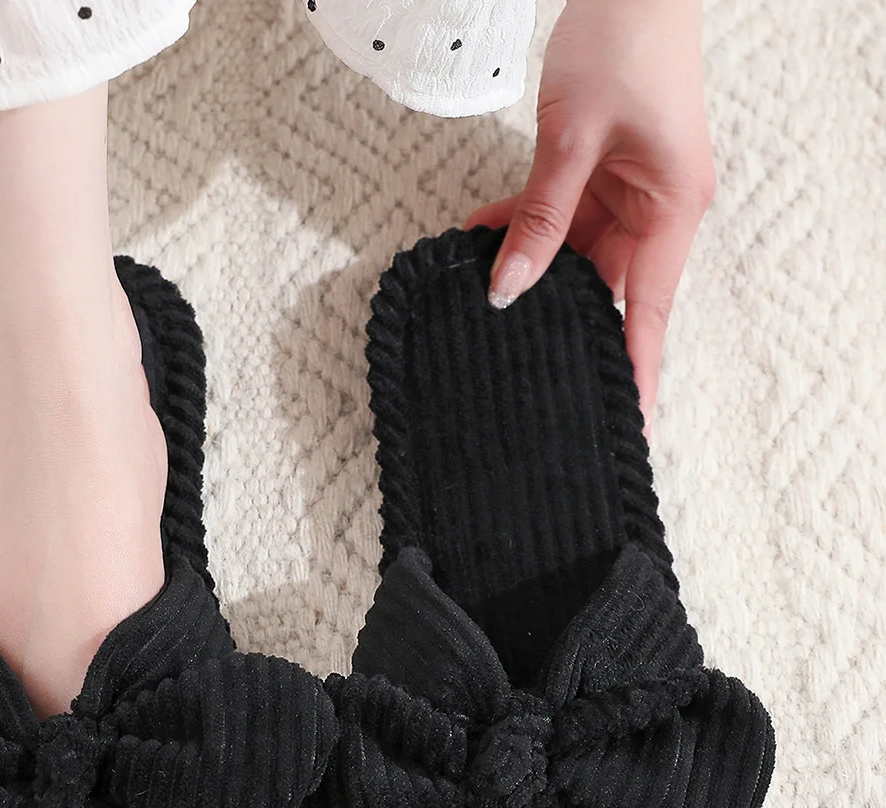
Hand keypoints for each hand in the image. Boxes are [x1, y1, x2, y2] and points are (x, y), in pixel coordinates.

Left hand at [465, 0, 715, 417]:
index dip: (632, 372)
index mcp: (671, 211)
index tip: (622, 426)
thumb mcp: (573, 140)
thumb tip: (507, 288)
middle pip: (604, 290)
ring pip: (573, 257)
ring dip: (528, 269)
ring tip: (483, 300)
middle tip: (520, 368)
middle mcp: (656, 212)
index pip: (646, 314)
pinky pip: (559, 218)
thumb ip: (540, 218)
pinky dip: (522, 227)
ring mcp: (629, 196)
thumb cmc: (625, 40)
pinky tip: (478, 239)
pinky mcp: (602, 177)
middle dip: (558, 320)